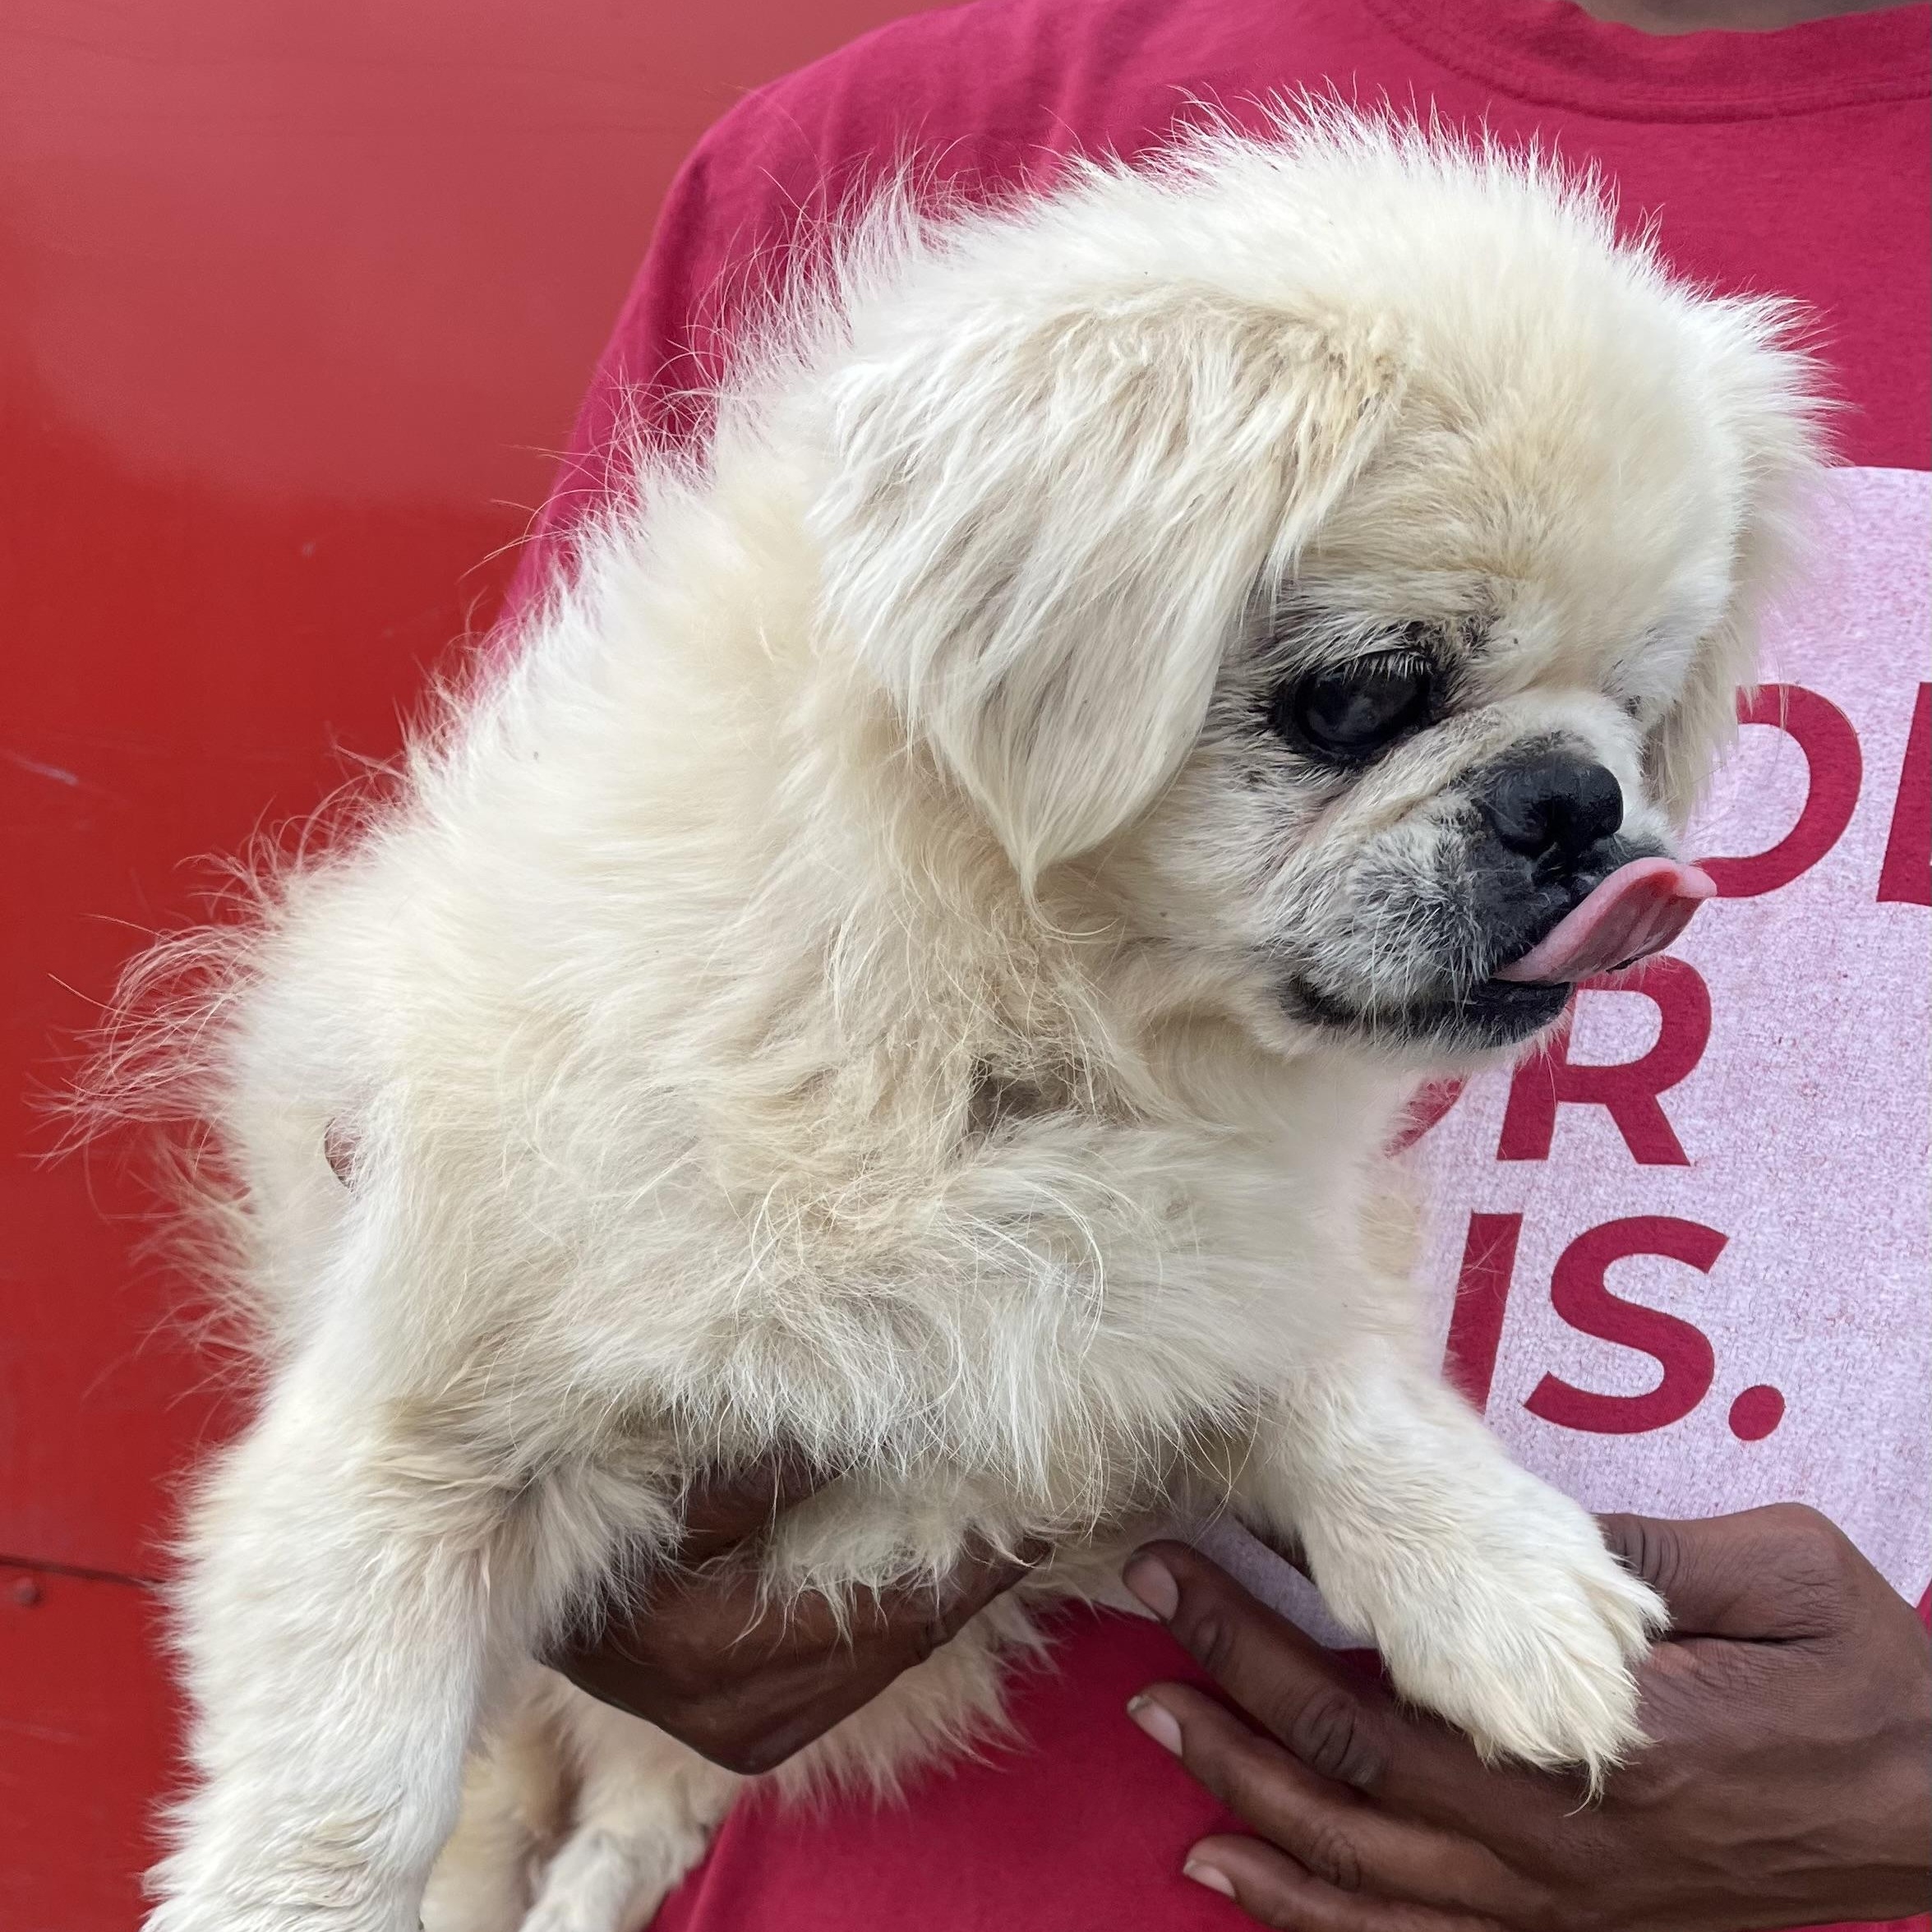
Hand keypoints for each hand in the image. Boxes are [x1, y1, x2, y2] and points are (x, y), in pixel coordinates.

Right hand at [549, 1457, 1040, 1775]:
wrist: (524, 1598)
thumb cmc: (592, 1530)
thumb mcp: (663, 1490)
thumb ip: (755, 1474)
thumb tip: (864, 1430)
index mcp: (713, 1655)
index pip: (884, 1611)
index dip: (968, 1564)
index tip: (1035, 1510)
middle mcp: (738, 1718)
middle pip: (898, 1648)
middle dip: (973, 1583)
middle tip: (1041, 1517)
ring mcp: (746, 1738)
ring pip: (885, 1670)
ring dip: (945, 1605)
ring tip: (1002, 1539)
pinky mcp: (750, 1738)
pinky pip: (855, 1679)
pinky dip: (902, 1626)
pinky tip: (935, 1576)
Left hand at [1121, 1505, 1930, 1930]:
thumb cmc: (1864, 1675)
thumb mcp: (1772, 1572)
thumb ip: (1626, 1555)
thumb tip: (1494, 1529)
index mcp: (1593, 1747)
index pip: (1378, 1700)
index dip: (1264, 1631)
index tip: (1185, 1561)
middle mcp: (1557, 1849)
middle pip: (1345, 1782)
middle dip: (1227, 1694)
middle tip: (1142, 1616)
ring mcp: (1562, 1909)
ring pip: (1361, 1881)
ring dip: (1245, 1808)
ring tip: (1160, 1734)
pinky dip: (1316, 1919)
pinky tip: (1238, 1883)